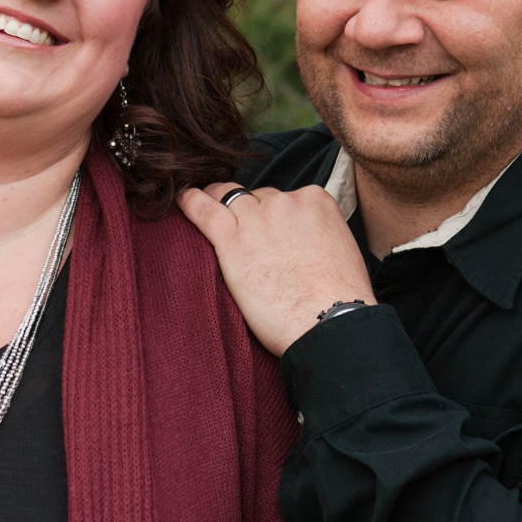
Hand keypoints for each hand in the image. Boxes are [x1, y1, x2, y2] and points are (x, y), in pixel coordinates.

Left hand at [177, 183, 375, 355]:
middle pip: (256, 197)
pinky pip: (203, 209)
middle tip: (239, 230)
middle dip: (248, 212)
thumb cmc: (339, 301)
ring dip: (216, 202)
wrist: (328, 324)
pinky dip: (190, 202)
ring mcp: (258, 218)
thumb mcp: (340, 250)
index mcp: (316, 201)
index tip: (266, 229)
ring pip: (228, 196)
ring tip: (203, 208)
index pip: (283, 197)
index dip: (272, 215)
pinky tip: (182, 201)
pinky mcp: (232, 240)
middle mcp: (286, 203)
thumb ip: (316, 234)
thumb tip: (300, 242)